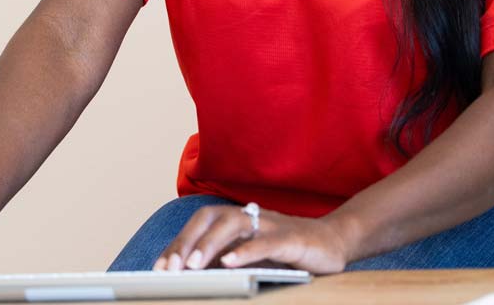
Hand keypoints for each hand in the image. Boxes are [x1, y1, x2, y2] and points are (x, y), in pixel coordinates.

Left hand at [152, 203, 350, 274]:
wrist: (334, 241)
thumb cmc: (287, 252)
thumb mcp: (252, 256)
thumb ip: (226, 260)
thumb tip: (191, 276)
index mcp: (237, 219)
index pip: (200, 224)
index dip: (178, 242)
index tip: (159, 268)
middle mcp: (250, 216)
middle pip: (210, 219)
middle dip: (187, 242)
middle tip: (169, 269)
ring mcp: (270, 224)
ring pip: (233, 225)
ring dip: (209, 244)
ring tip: (192, 267)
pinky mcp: (292, 238)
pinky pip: (266, 242)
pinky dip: (246, 251)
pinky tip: (230, 264)